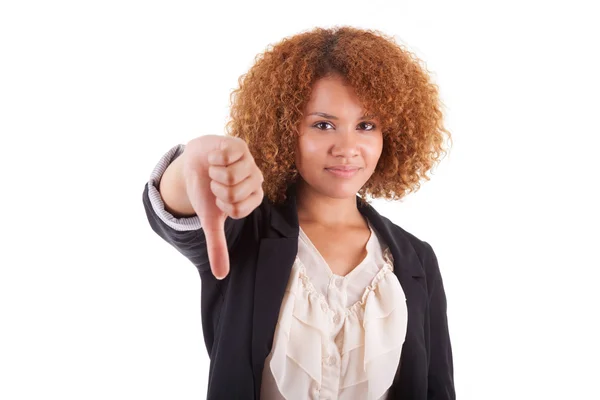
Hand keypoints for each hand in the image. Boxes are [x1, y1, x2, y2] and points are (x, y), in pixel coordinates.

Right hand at [181, 135, 263, 279]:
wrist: (196, 162)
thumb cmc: (206, 191)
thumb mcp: (210, 220)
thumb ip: (217, 247)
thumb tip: (220, 276)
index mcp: (253, 199)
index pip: (237, 210)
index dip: (221, 205)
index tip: (219, 199)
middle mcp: (256, 180)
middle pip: (233, 193)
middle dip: (216, 189)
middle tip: (216, 183)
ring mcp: (250, 162)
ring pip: (230, 176)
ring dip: (214, 174)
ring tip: (216, 170)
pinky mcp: (240, 146)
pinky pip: (225, 158)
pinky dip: (213, 160)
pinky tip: (215, 158)